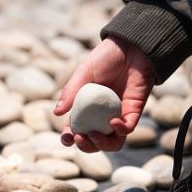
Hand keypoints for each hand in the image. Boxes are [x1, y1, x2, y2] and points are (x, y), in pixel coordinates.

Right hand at [53, 36, 154, 152]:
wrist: (131, 46)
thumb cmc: (106, 57)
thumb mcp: (84, 72)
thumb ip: (71, 91)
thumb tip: (57, 113)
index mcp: (86, 107)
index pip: (76, 129)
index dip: (70, 138)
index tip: (66, 138)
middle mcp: (102, 115)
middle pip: (94, 141)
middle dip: (85, 146)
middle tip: (79, 137)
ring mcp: (119, 114)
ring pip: (113, 142)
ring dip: (102, 144)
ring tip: (93, 135)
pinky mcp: (135, 110)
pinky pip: (128, 128)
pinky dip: (120, 129)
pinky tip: (112, 122)